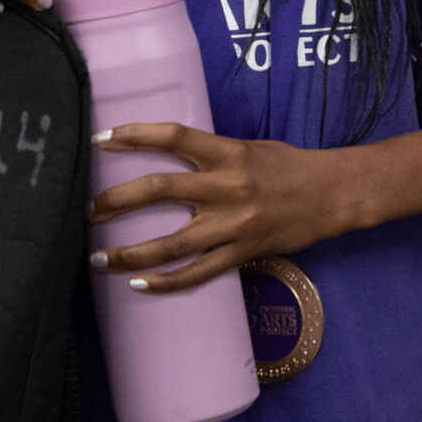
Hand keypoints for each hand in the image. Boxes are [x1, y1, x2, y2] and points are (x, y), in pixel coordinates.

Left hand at [85, 123, 362, 290]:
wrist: (333, 195)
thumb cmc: (290, 167)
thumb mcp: (249, 148)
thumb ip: (211, 155)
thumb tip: (169, 157)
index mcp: (228, 153)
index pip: (173, 136)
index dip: (134, 135)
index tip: (100, 138)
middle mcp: (227, 187)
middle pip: (160, 190)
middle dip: (116, 200)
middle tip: (87, 210)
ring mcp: (234, 224)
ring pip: (172, 243)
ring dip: (130, 253)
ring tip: (100, 260)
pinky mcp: (242, 253)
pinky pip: (198, 273)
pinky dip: (166, 282)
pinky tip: (140, 285)